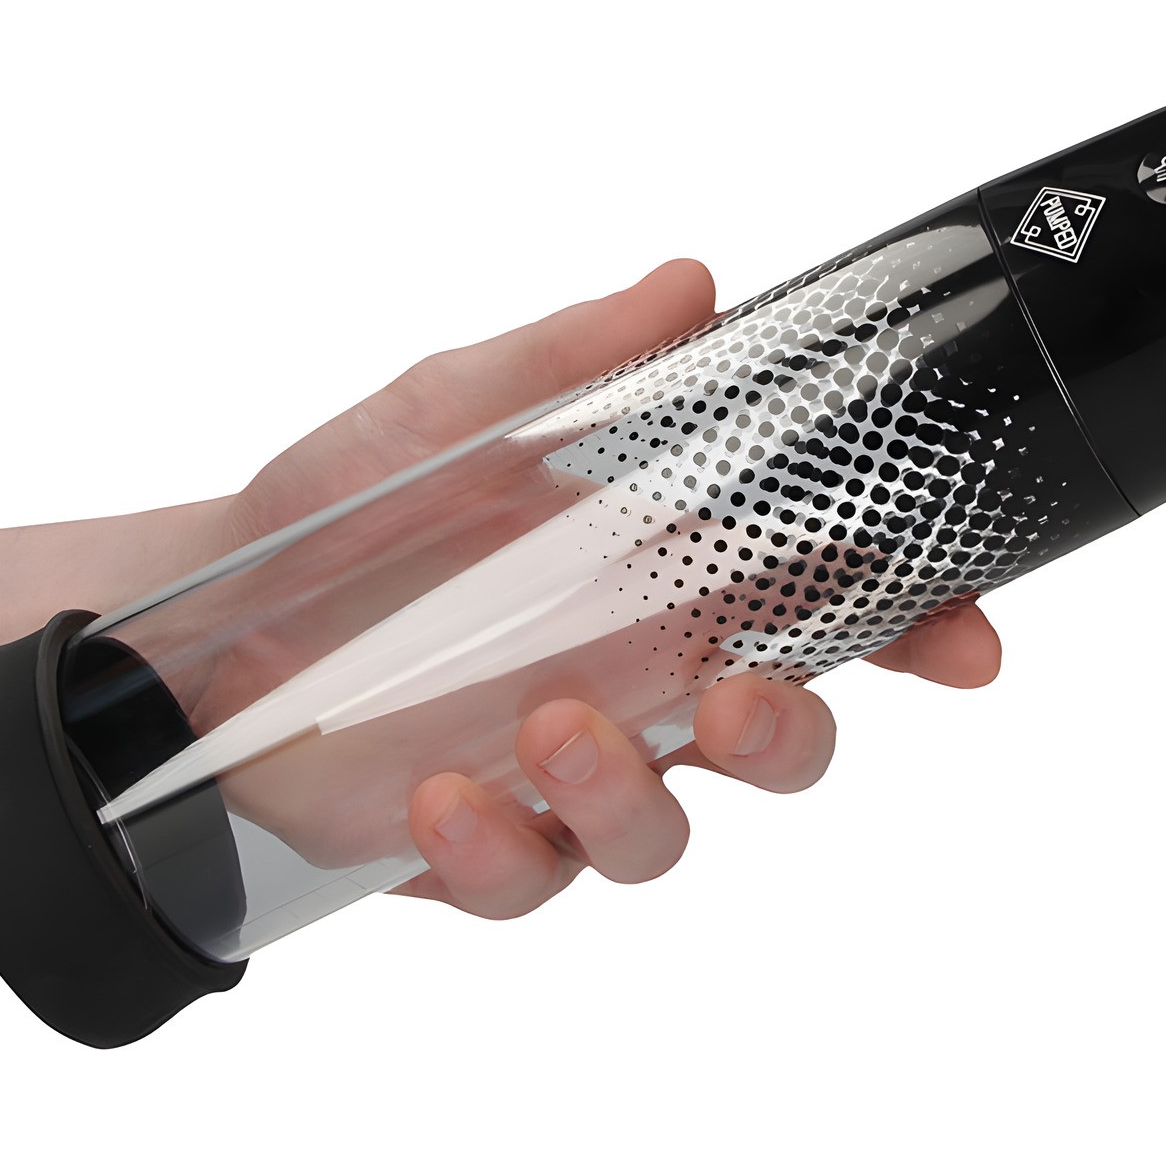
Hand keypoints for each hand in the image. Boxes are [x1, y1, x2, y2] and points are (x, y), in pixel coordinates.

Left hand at [221, 260, 1000, 919]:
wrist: (200, 619)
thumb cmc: (351, 511)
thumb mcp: (453, 412)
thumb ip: (574, 361)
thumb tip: (691, 284)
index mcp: (666, 579)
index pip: (828, 607)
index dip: (917, 628)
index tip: (965, 643)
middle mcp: (640, 685)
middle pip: (782, 744)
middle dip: (790, 738)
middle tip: (738, 704)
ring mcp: (567, 775)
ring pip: (667, 835)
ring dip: (631, 797)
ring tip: (544, 729)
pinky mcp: (485, 846)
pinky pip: (533, 881)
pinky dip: (501, 849)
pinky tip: (439, 794)